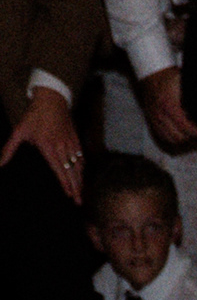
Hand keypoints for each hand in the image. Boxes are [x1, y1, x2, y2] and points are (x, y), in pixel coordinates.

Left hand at [0, 86, 84, 200]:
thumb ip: (9, 148)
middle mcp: (62, 146)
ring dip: (81, 180)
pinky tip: (82, 174)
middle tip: (79, 201)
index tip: (69, 194)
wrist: (52, 98)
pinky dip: (82, 167)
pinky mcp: (75, 138)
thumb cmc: (34, 114)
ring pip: (78, 165)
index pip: (59, 169)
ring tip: (82, 192)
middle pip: (71, 171)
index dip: (65, 183)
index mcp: (49, 146)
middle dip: (76, 187)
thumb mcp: (19, 130)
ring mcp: (70, 142)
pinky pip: (81, 156)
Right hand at [137, 66, 196, 148]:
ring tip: (193, 136)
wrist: (152, 74)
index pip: (185, 126)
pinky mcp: (151, 120)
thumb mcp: (184, 81)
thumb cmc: (169, 77)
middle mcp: (160, 115)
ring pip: (169, 139)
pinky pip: (161, 136)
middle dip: (191, 139)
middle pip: (177, 137)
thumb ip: (196, 93)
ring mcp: (154, 119)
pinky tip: (181, 135)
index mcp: (170, 105)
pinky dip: (171, 139)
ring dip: (182, 140)